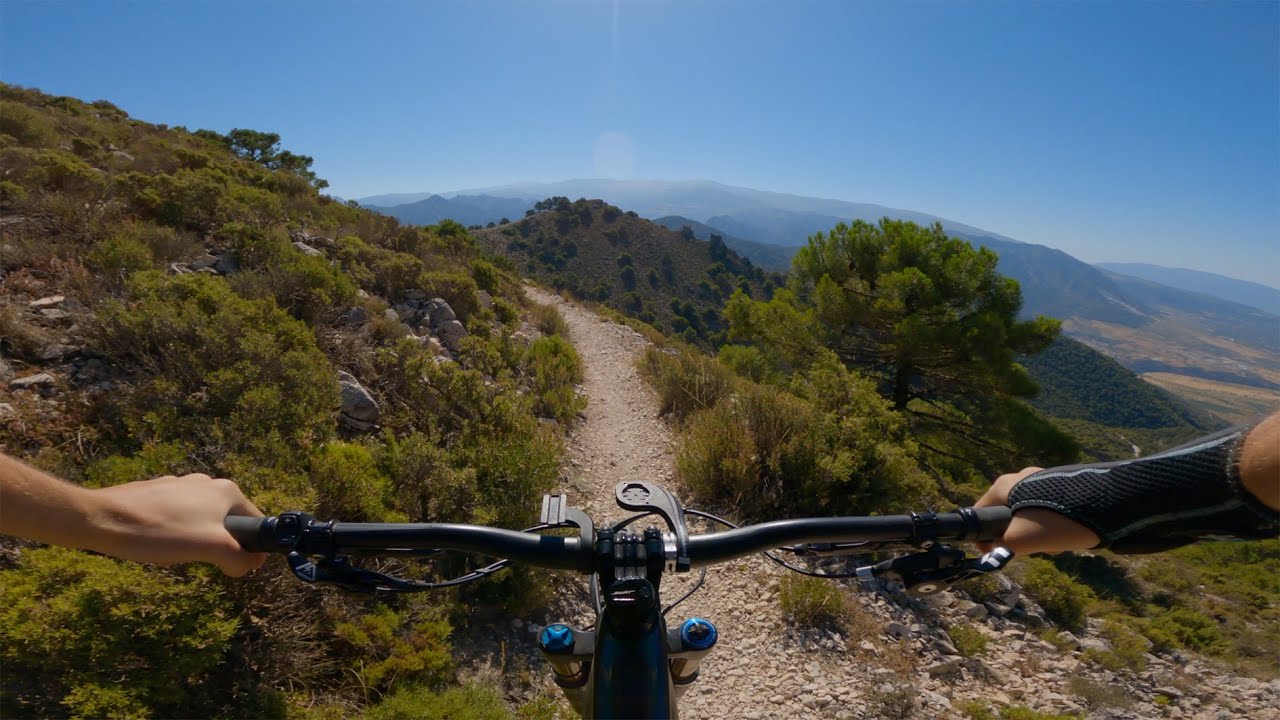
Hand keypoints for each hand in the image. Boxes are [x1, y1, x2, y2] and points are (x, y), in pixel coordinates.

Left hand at [89, 474, 267, 576]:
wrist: (102, 519)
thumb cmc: (160, 532)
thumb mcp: (210, 548)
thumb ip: (239, 557)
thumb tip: (250, 565)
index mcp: (227, 491)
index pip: (255, 522)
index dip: (249, 549)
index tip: (233, 566)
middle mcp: (207, 482)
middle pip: (226, 523)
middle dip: (216, 545)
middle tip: (196, 558)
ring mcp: (179, 485)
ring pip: (200, 520)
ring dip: (192, 539)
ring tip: (170, 551)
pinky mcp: (156, 492)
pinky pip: (175, 516)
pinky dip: (171, 531)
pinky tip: (154, 542)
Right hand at [974, 467, 1100, 555]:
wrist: (1107, 502)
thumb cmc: (1057, 519)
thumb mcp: (1022, 538)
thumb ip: (1001, 546)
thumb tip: (993, 550)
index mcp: (1003, 485)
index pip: (980, 513)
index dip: (985, 537)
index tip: (1001, 551)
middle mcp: (1020, 477)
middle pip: (1007, 516)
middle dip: (1021, 537)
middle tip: (1038, 548)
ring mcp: (1042, 479)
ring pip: (1030, 516)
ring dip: (1040, 534)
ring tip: (1058, 543)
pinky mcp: (1062, 485)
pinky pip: (1048, 510)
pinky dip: (1054, 525)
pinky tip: (1068, 533)